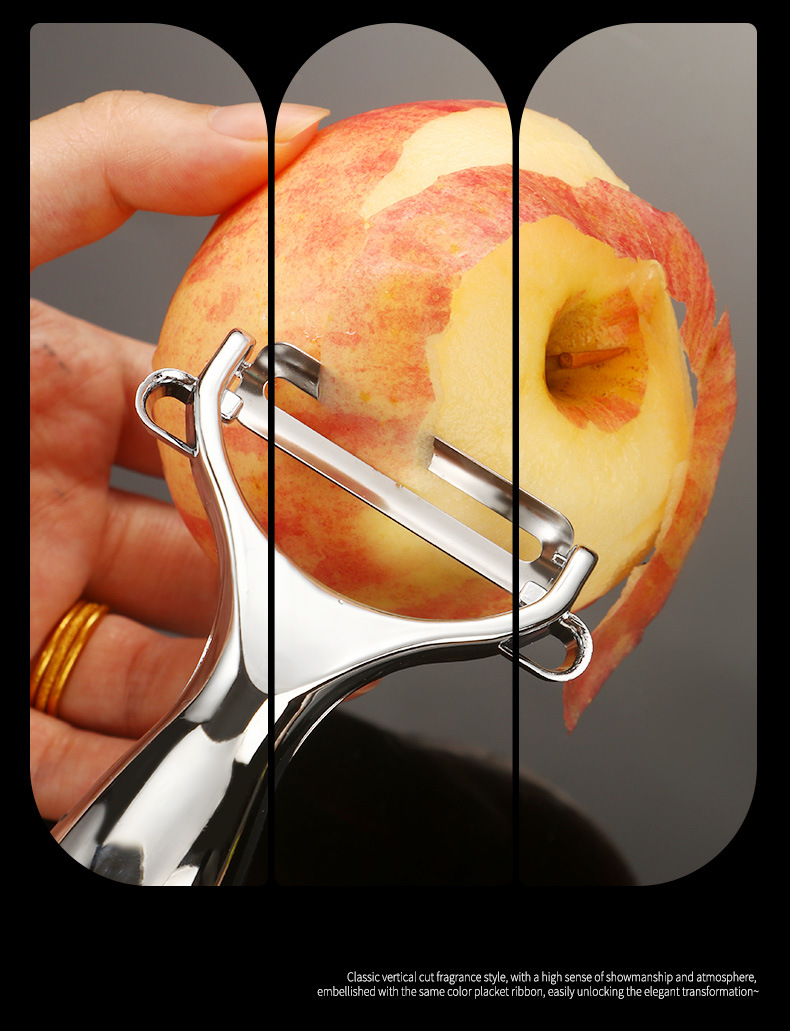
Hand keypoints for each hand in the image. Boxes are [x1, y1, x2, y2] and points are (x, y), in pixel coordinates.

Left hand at [30, 91, 326, 821]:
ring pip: (157, 675)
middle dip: (247, 596)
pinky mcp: (2, 718)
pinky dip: (118, 763)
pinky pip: (87, 757)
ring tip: (188, 683)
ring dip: (190, 689)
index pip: (203, 444)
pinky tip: (124, 749)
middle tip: (273, 608)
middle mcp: (52, 521)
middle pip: (199, 574)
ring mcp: (27, 623)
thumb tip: (274, 133)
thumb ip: (108, 167)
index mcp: (59, 414)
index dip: (271, 472)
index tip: (325, 500)